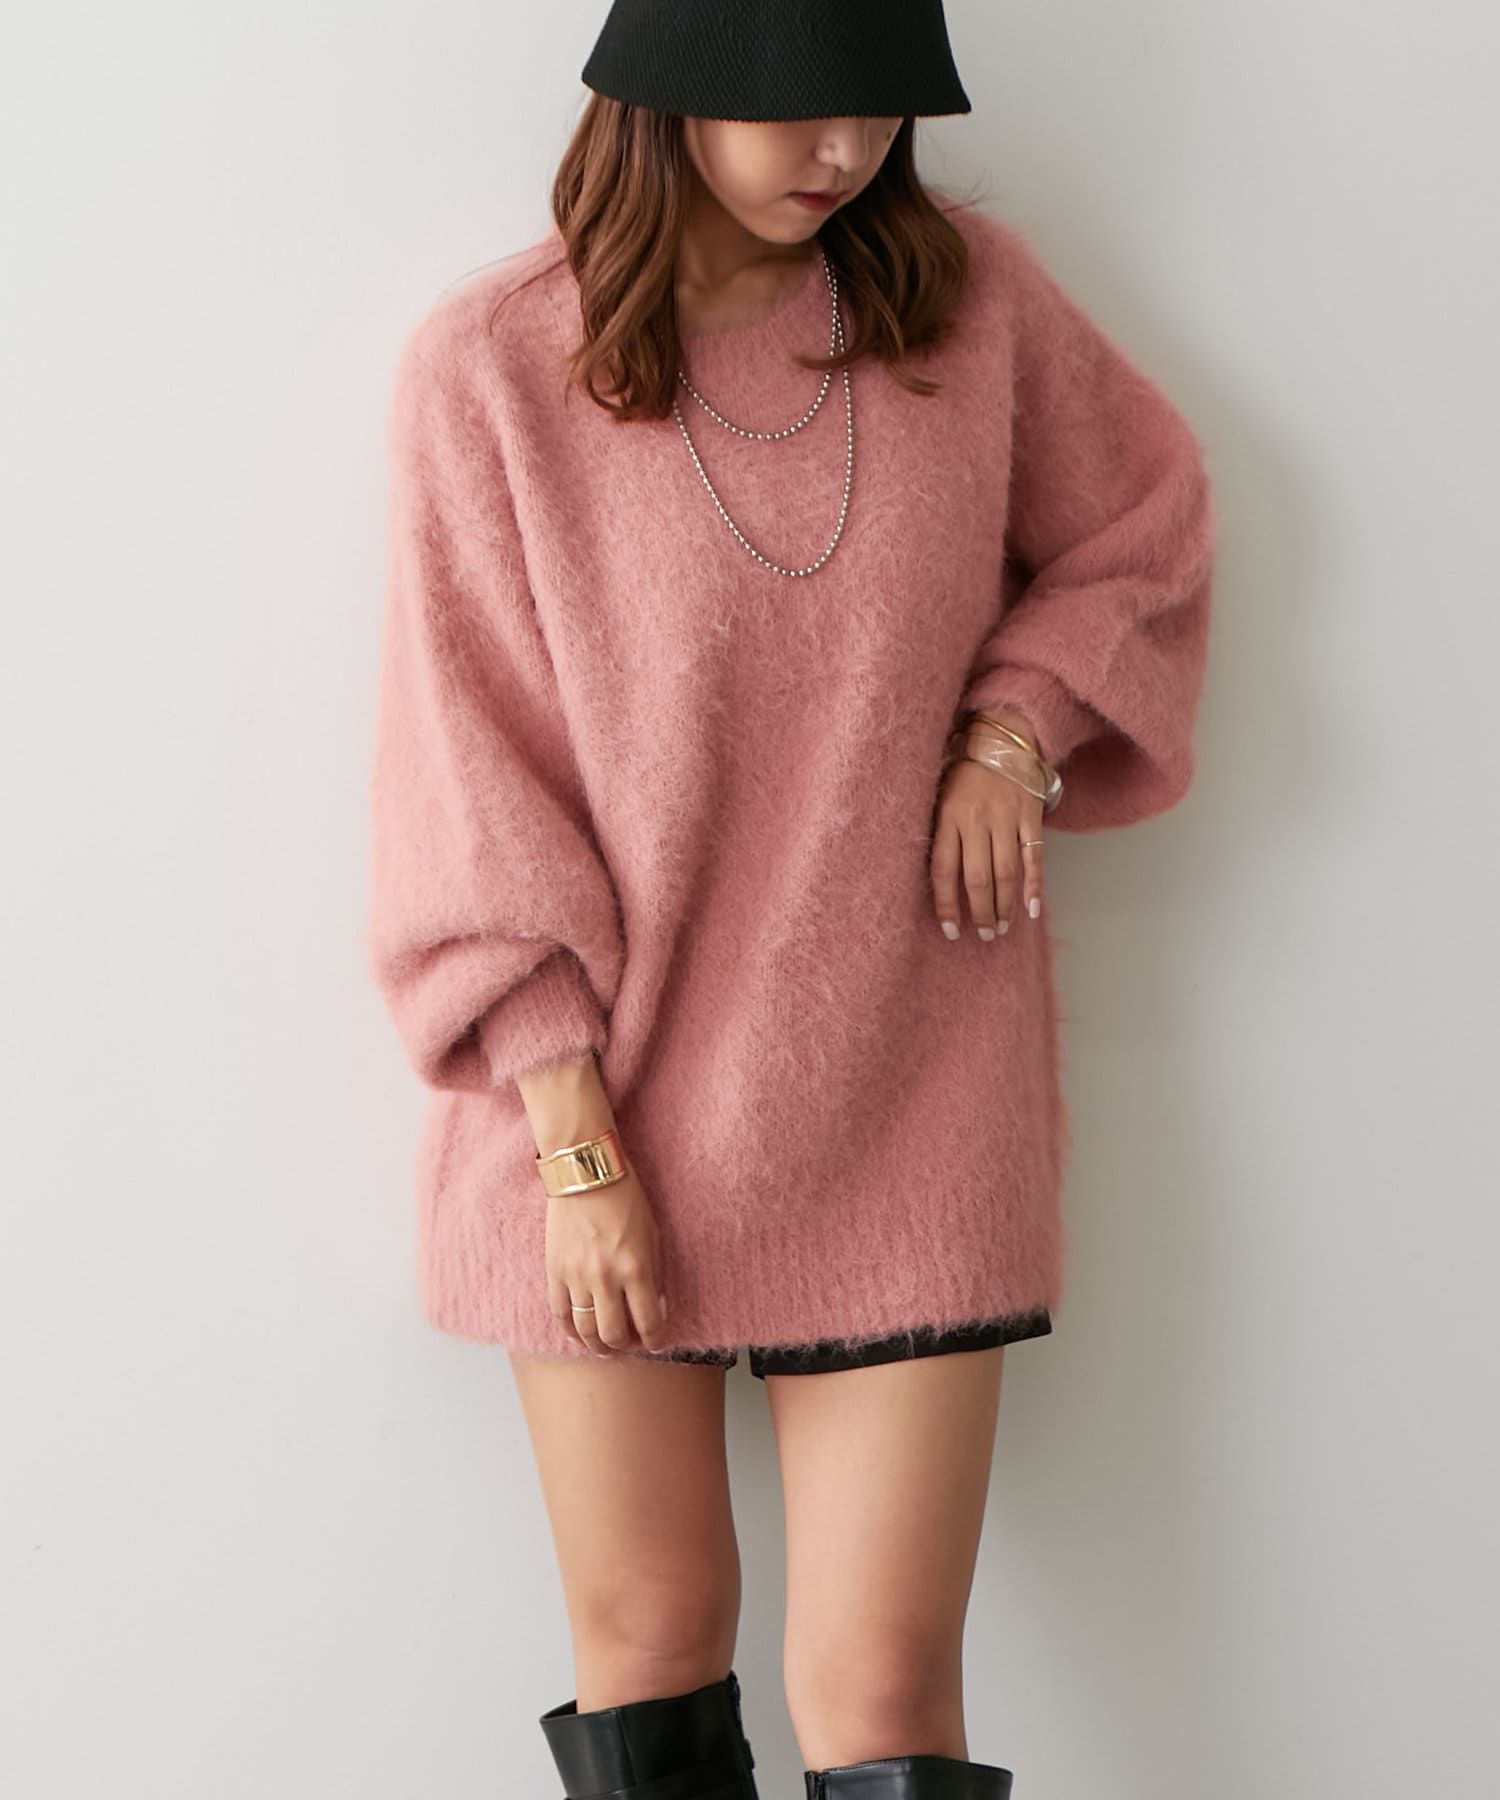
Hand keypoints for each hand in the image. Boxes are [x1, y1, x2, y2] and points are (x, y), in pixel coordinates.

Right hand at [545, 1167, 671, 1355]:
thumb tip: (655, 1305)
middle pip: (613, 1335)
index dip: (655, 1340)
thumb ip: (654, 1272)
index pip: (648, 1322)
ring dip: (597, 1344)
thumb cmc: (624, 1197)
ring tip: (605, 1345)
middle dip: (625, 1346)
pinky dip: (570, 1330)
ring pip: (585, 1331)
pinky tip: (579, 1332)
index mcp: (636, 1268)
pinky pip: (559, 1314)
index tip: (655, 1342)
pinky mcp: (554, 1271)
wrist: (585, 1173)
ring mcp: (577, 1277)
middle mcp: (605, 1278)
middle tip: (629, 1344)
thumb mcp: (652, 1233)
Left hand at [930, 708, 1046, 938]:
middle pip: (977, 878)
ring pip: (1005, 872)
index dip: (946, 904)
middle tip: (984, 934)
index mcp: (948, 816)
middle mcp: (976, 819)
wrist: (1001, 736)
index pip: (943, 870)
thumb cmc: (964, 772)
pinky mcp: (1030, 814)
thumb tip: (938, 881)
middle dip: (980, 912)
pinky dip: (1034, 885)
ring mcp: (1006, 817)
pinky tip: (1031, 908)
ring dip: (1005, 905)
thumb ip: (941, 833)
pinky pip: (1034, 856)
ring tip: (1003, 927)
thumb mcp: (940, 797)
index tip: (950, 931)